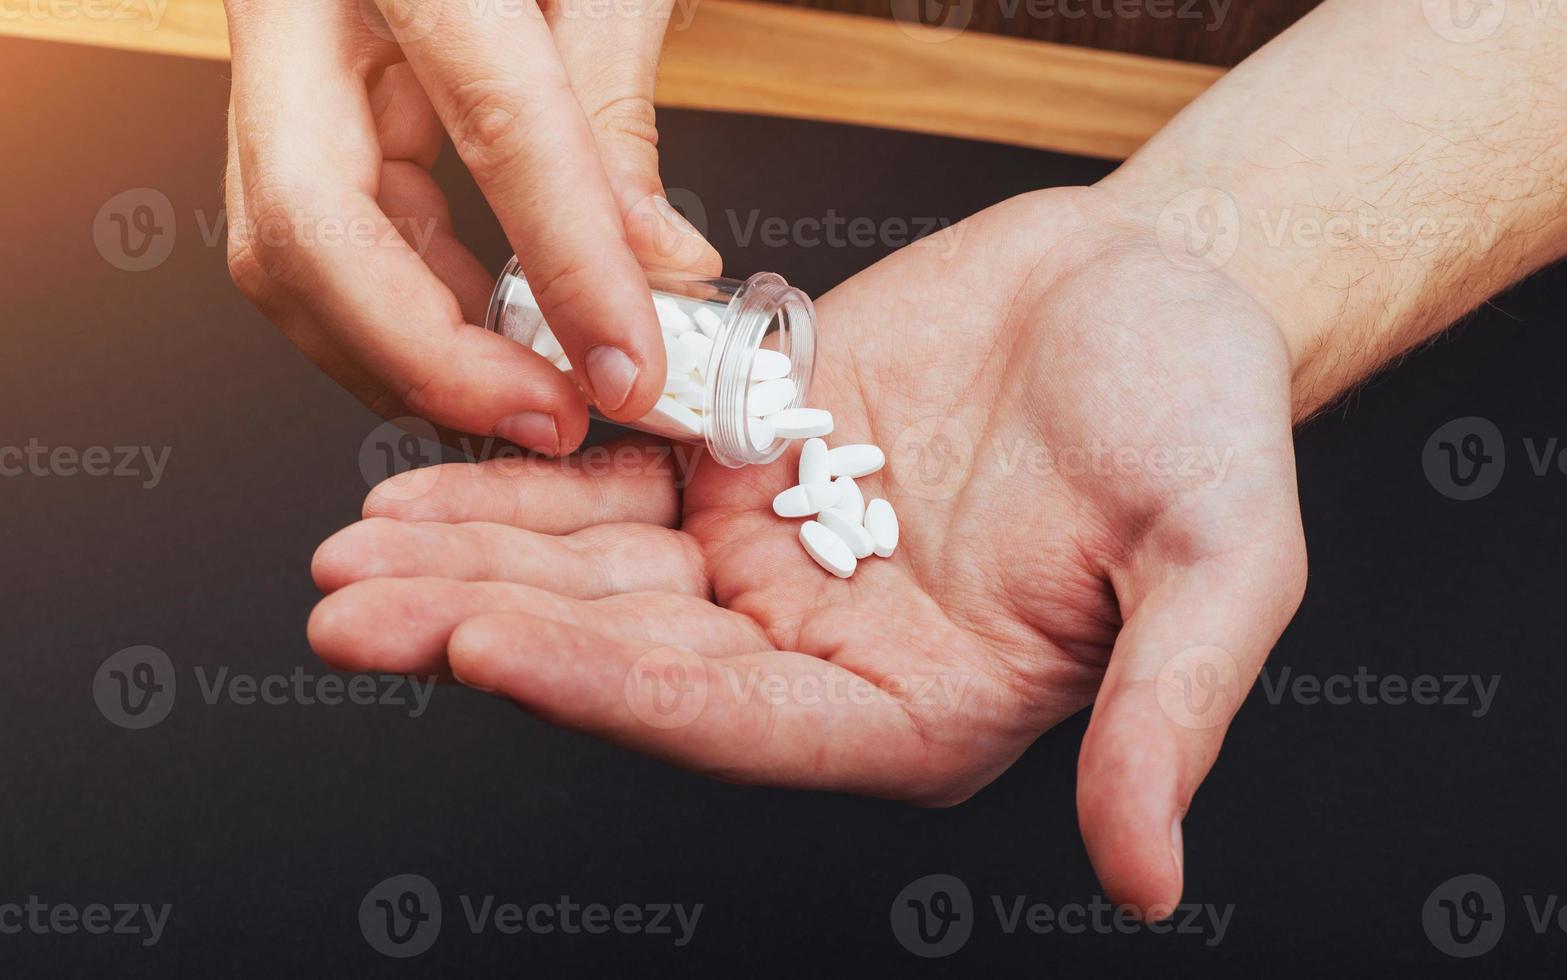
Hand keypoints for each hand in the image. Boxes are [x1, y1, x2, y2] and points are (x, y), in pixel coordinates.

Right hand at [222, 0, 717, 453]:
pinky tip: (488, 334)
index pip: (494, 122)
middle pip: (308, 223)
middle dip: (429, 354)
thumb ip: (615, 112)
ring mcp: (277, 51)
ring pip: (293, 249)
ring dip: (411, 350)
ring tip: (530, 394)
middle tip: (546, 417)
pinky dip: (406, 303)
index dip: (569, 265)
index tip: (632, 364)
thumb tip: (661, 265)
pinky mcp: (290, 96)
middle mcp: (302, 0)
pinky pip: (325, 229)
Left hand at [306, 186, 1306, 913]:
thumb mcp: (1221, 563)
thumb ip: (1169, 716)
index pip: (745, 727)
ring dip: (478, 559)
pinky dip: (527, 474)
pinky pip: (615, 479)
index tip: (494, 647)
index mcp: (919, 706)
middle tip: (357, 609)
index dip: (618, 694)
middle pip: (635, 659)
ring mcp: (773, 556)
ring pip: (600, 572)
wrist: (1157, 288)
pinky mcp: (742, 464)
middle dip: (494, 631)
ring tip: (357, 549)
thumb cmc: (1203, 422)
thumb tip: (1146, 879)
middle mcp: (825, 648)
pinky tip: (430, 471)